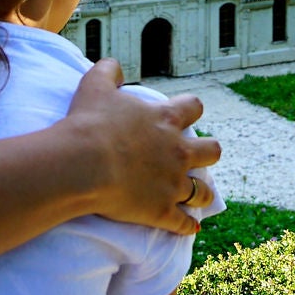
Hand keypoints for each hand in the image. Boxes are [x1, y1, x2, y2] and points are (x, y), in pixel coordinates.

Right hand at [63, 59, 219, 233]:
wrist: (83, 164)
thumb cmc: (89, 123)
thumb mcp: (95, 85)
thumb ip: (108, 71)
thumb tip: (114, 66)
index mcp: (166, 120)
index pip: (194, 107)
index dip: (191, 110)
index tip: (185, 115)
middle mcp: (178, 152)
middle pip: (212, 151)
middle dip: (208, 153)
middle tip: (197, 156)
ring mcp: (173, 184)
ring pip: (203, 192)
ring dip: (202, 194)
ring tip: (200, 197)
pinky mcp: (162, 211)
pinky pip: (183, 224)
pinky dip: (187, 226)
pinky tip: (190, 228)